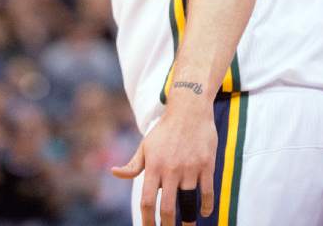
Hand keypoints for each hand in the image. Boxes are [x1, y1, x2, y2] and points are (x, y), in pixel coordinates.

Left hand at [111, 106, 216, 225]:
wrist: (189, 108)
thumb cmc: (165, 129)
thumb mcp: (146, 145)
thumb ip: (133, 164)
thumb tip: (115, 172)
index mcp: (153, 165)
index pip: (146, 200)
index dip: (146, 221)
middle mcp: (171, 168)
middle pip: (167, 207)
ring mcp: (190, 167)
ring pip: (188, 202)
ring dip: (188, 220)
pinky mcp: (206, 164)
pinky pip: (207, 193)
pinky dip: (206, 206)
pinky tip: (203, 212)